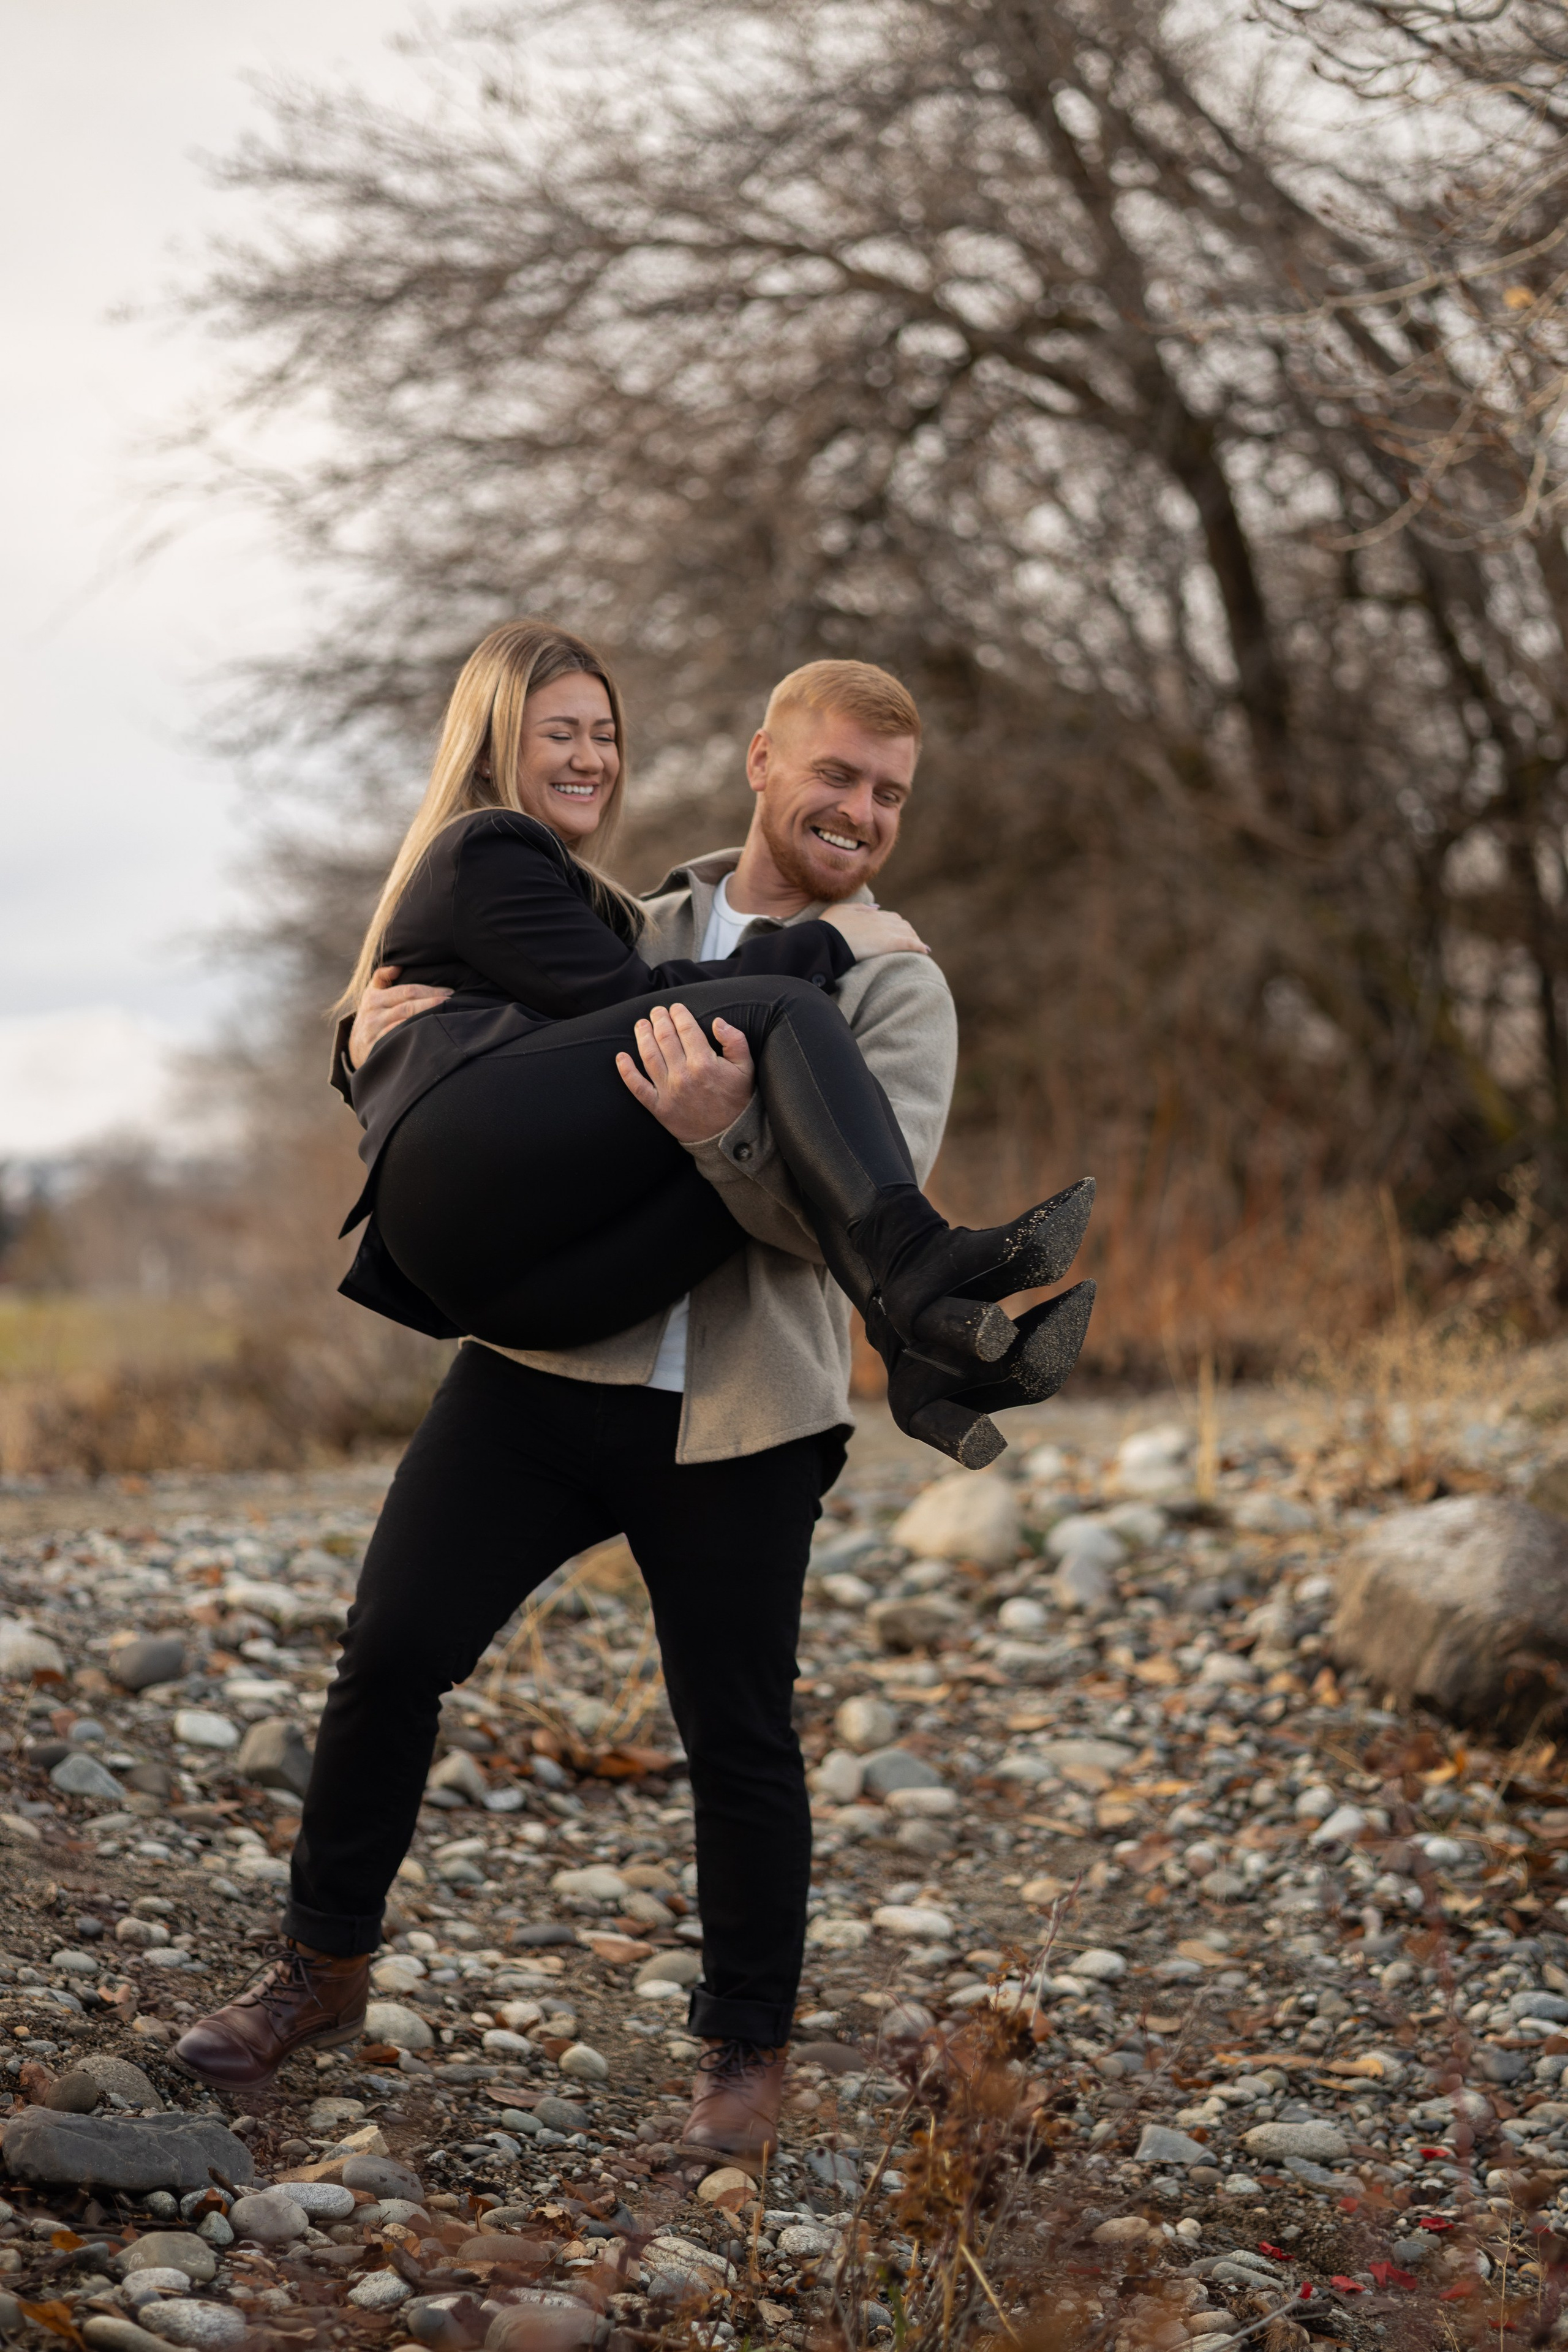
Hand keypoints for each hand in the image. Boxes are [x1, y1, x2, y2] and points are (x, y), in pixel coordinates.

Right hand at [347, 965, 451, 1069]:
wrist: (355, 1048)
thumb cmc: (372, 1016)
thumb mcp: (371, 995)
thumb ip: (382, 978)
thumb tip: (398, 966)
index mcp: (374, 998)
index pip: (407, 991)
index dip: (430, 991)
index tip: (449, 992)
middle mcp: (373, 1014)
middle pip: (409, 1006)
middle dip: (434, 1003)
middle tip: (454, 1002)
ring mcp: (375, 1033)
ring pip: (406, 1023)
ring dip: (429, 1019)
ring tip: (448, 1016)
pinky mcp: (377, 1049)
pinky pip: (400, 1040)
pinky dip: (417, 1035)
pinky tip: (433, 1033)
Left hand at [616, 1003, 756, 1143]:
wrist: (728, 1136)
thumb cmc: (737, 1100)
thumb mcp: (746, 1068)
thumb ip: (735, 1041)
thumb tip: (717, 1022)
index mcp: (704, 1062)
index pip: (686, 1029)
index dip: (679, 1014)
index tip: (675, 1007)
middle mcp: (683, 1075)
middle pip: (665, 1038)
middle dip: (659, 1020)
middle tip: (656, 1011)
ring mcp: (668, 1091)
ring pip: (649, 1056)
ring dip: (642, 1036)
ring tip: (641, 1025)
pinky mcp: (658, 1107)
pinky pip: (637, 1087)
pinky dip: (626, 1071)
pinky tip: (620, 1057)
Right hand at [820, 904, 928, 959]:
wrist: (826, 938)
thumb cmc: (828, 926)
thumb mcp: (841, 910)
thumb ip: (859, 908)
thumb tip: (876, 907)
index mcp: (869, 913)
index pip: (890, 917)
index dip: (896, 924)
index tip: (899, 931)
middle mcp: (880, 919)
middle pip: (901, 924)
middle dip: (908, 932)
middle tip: (912, 941)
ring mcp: (885, 930)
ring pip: (907, 932)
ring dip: (914, 939)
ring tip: (919, 947)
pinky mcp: (889, 943)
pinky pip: (909, 943)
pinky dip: (919, 946)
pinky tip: (925, 951)